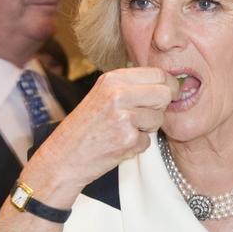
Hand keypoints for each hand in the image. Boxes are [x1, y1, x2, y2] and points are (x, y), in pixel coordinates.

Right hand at [23, 67, 179, 203]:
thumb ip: (130, 86)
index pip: (158, 74)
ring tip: (123, 130)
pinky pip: (149, 140)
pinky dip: (137, 145)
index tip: (169, 94)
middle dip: (161, 106)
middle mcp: (118, 94)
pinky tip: (118, 143)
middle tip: (145, 115)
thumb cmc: (85, 127)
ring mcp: (124, 117)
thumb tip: (167, 81)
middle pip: (165, 93)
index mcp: (113, 79)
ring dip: (147, 128)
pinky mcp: (128, 140)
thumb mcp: (102, 94)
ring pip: (159, 118)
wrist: (63, 157)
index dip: (169, 85)